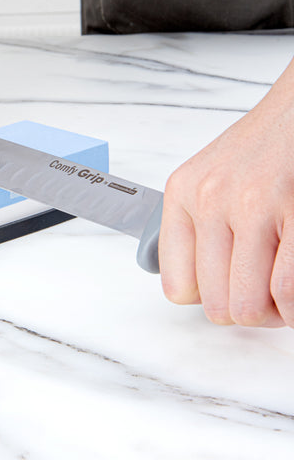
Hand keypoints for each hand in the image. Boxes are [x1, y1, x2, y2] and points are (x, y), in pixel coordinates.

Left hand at [159, 63, 293, 327]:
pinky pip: (287, 292)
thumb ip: (194, 230)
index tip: (228, 291)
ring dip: (273, 312)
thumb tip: (191, 291)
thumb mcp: (208, 178)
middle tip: (264, 293)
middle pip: (216, 305)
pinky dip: (293, 306)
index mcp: (183, 193)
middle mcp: (211, 199)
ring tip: (282, 288)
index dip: (209, 299)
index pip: (177, 286)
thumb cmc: (262, 148)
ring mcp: (254, 205)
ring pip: (250, 307)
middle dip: (246, 310)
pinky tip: (293, 285)